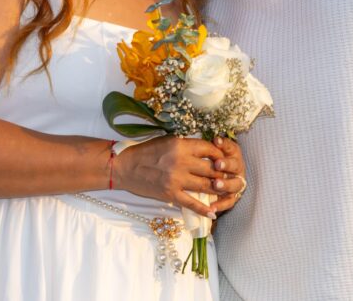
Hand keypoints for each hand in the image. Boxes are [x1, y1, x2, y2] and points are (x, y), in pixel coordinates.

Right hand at [112, 136, 235, 216]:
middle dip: (221, 173)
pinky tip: (213, 212)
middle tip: (227, 176)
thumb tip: (205, 149)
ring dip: (217, 189)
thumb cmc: (145, 151)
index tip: (223, 158)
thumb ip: (186, 145)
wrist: (125, 167)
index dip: (220, 154)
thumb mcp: (167, 140)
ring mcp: (176, 180)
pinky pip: (192, 203)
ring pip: (205, 186)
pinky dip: (204, 209)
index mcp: (180, 145)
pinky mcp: (170, 194)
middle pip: (210, 169)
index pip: (208, 149)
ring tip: (224, 190)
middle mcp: (181, 162)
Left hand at [208, 136, 246, 212]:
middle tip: (217, 164)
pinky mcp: (232, 196)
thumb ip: (212, 145)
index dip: (224, 145)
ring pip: (235, 185)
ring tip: (215, 184)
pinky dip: (221, 204)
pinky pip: (229, 202)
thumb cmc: (210, 160)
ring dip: (226, 184)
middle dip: (226, 164)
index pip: (231, 147)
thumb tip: (215, 139)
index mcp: (233, 153)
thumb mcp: (211, 150)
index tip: (215, 141)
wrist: (219, 176)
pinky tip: (212, 207)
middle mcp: (237, 168)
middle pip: (235, 166)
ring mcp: (236, 183)